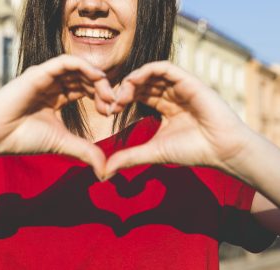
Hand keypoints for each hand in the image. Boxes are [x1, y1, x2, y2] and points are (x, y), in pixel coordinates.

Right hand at [0, 55, 114, 177]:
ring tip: (108, 95)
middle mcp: (52, 85)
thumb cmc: (25, 139)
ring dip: (97, 79)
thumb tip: (106, 171)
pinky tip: (98, 78)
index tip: (111, 112)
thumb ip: (86, 152)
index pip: (85, 89)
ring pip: (78, 68)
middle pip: (84, 78)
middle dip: (103, 89)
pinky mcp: (39, 73)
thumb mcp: (63, 143)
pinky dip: (84, 66)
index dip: (101, 98)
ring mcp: (45, 77)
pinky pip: (65, 62)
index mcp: (57, 97)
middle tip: (114, 104)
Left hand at [105, 61, 250, 177]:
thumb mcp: (153, 152)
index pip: (138, 95)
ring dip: (132, 81)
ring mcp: (180, 86)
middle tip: (111, 103)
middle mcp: (171, 94)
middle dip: (123, 90)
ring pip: (150, 73)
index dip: (121, 99)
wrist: (220, 149)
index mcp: (164, 107)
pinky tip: (133, 82)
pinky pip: (164, 67)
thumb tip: (105, 171)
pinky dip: (146, 71)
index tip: (109, 111)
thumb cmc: (191, 150)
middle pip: (141, 83)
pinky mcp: (188, 80)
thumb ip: (129, 157)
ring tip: (121, 95)